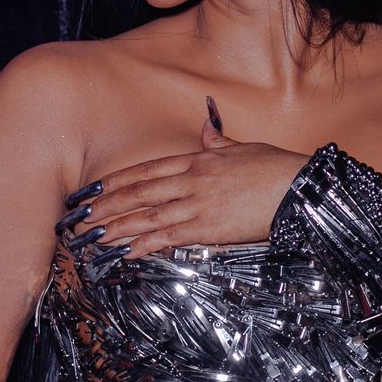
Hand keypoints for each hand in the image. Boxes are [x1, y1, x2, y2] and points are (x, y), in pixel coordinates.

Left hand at [58, 97, 309, 257]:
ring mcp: (198, 204)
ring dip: (118, 227)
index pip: (146, 170)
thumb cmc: (276, 167)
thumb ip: (218, 141)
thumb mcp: (243, 147)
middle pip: (139, 193)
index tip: (94, 190)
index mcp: (197, 159)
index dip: (117, 181)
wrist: (300, 188)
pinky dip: (146, 244)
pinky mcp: (209, 228)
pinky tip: (127, 252)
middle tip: (81, 217)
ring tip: (95, 237)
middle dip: (107, 206)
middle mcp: (191, 180)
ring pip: (148, 216)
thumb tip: (206, 128)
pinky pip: (170, 237)